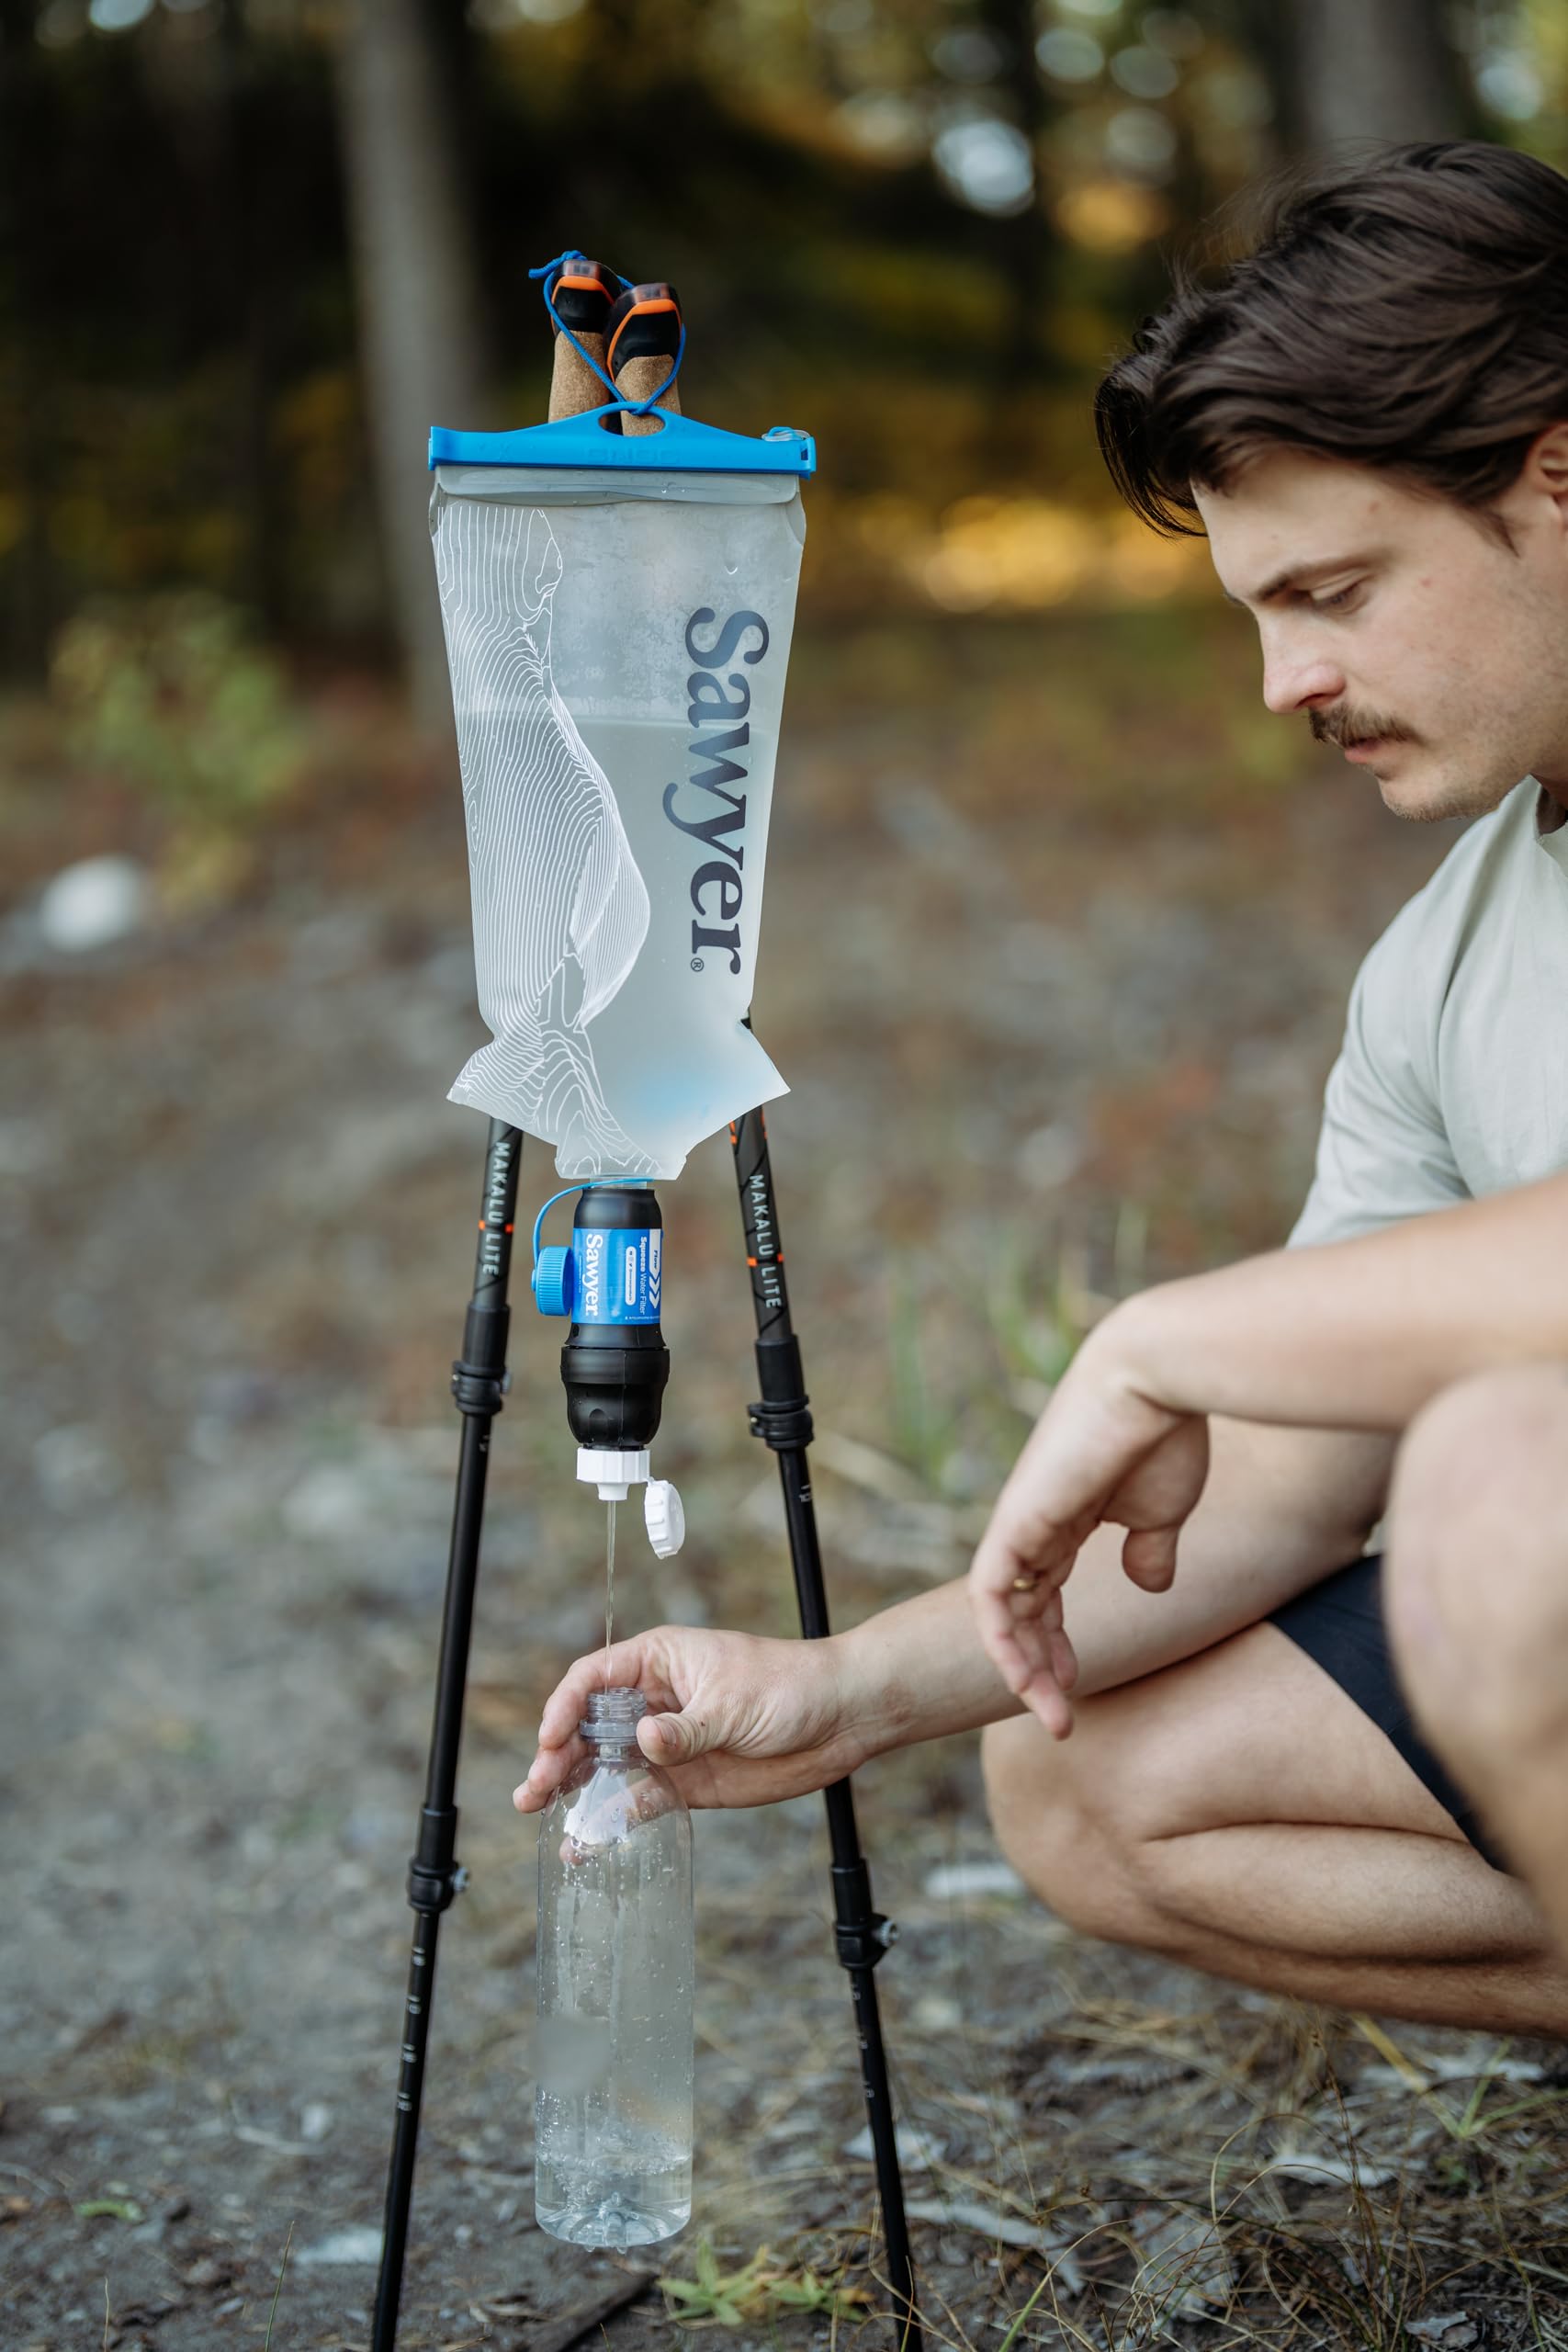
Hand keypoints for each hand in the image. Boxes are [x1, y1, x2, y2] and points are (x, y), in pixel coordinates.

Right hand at [513, 1624, 865, 1813]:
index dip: (566, 1706)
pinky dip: (611, 1819)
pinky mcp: (685, 1783)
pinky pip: (638, 1801)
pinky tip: (583, 1841)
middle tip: (533, 1789)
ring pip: (605, 1765)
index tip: (551, 1737)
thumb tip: (644, 1741)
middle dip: (557, 1754)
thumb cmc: (789, 1686)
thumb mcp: (734, 1702)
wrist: (840, 1719)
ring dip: (573, 1786)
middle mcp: (655, 1702)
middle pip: (589, 1725)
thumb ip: (686, 1728)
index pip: (595, 1677)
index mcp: (660, 1661)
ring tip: (538, 1810)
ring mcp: (667, 1744)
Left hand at [968, 1304, 1210, 1736]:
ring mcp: (1022, 1519)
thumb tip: (1148, 1584)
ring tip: (1049, 1712)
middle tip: (1061, 1718)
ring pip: (1004, 1608)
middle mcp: (1037, 1521)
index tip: (1079, 1684)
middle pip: (1024, 1607)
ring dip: (1022, 1666)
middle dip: (1039, 1666)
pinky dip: (1001, 1637)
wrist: (1154, 1379)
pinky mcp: (1016, 1519)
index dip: (1058, 1641)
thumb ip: (1149, 1547)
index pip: (1048, 1590)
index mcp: (1069, 1516)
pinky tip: (1023, 1676)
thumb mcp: (1163, 1510)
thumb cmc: (1167, 1434)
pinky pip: (992, 1592)